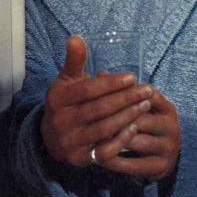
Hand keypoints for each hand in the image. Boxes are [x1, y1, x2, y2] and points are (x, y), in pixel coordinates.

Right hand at [41, 35, 153, 167]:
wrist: (51, 138)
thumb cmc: (67, 102)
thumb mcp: (67, 81)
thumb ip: (75, 61)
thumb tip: (77, 38)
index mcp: (57, 98)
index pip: (88, 89)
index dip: (112, 83)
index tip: (133, 76)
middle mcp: (61, 121)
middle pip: (99, 109)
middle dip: (126, 99)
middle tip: (146, 90)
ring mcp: (70, 142)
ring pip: (104, 129)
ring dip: (128, 117)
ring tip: (145, 105)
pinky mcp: (79, 159)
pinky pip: (104, 151)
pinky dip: (121, 140)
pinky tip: (135, 127)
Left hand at [97, 88, 180, 180]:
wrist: (164, 154)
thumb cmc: (145, 123)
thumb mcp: (139, 106)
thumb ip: (122, 91)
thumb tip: (101, 73)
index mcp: (167, 107)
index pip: (146, 96)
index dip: (122, 95)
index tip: (97, 95)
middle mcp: (171, 126)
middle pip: (140, 118)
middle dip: (115, 118)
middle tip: (90, 118)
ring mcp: (168, 147)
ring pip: (136, 141)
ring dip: (114, 140)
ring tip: (92, 137)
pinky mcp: (161, 166)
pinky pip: (134, 164)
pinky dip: (115, 161)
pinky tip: (99, 158)